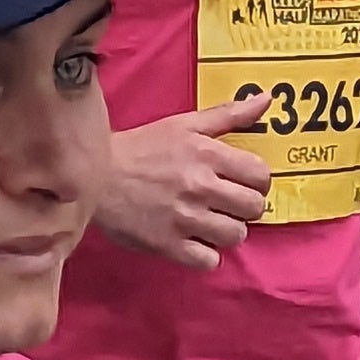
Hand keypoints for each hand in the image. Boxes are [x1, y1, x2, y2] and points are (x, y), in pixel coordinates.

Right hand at [92, 99, 274, 268]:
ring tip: (208, 221)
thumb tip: (266, 98)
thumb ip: (229, 114)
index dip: (256, 180)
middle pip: (254, 207)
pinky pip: (209, 261)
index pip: (261, 175)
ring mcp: (184, 218)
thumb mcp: (184, 124)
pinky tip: (192, 239)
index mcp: (206, 153)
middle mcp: (199, 185)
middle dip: (244, 206)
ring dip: (226, 230)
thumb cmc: (142, 148)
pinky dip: (204, 254)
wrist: (94, 175)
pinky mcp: (168, 245)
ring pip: (236, 235)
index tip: (241, 182)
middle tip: (226, 202)